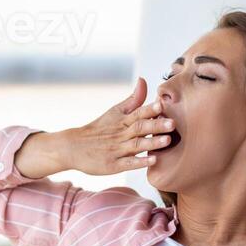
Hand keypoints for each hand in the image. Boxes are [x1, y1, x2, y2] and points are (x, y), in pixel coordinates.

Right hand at [15, 78, 176, 178]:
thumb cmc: (99, 129)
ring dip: (152, 143)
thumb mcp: (114, 112)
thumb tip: (144, 80)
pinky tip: (152, 161)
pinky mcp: (112, 165)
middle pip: (139, 128)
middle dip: (156, 126)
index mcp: (121, 121)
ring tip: (168, 140)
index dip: (149, 109)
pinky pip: (128, 164)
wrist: (73, 146)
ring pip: (136, 146)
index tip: (162, 105)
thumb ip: (133, 99)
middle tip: (173, 123)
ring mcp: (116, 150)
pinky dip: (140, 162)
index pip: (137, 113)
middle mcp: (120, 134)